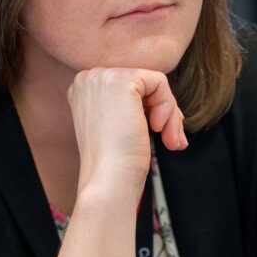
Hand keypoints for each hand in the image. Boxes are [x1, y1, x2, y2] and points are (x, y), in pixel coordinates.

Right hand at [67, 68, 186, 198]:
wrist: (108, 179)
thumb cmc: (114, 162)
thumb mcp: (115, 125)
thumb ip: (127, 105)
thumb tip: (161, 98)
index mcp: (83, 89)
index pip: (129, 87)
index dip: (149, 108)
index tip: (161, 131)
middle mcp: (88, 78)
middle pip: (142, 83)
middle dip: (163, 111)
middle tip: (173, 140)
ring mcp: (102, 77)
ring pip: (153, 83)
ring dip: (169, 114)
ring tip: (171, 140)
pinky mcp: (122, 80)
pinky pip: (160, 83)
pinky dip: (168, 107)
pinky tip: (158, 129)